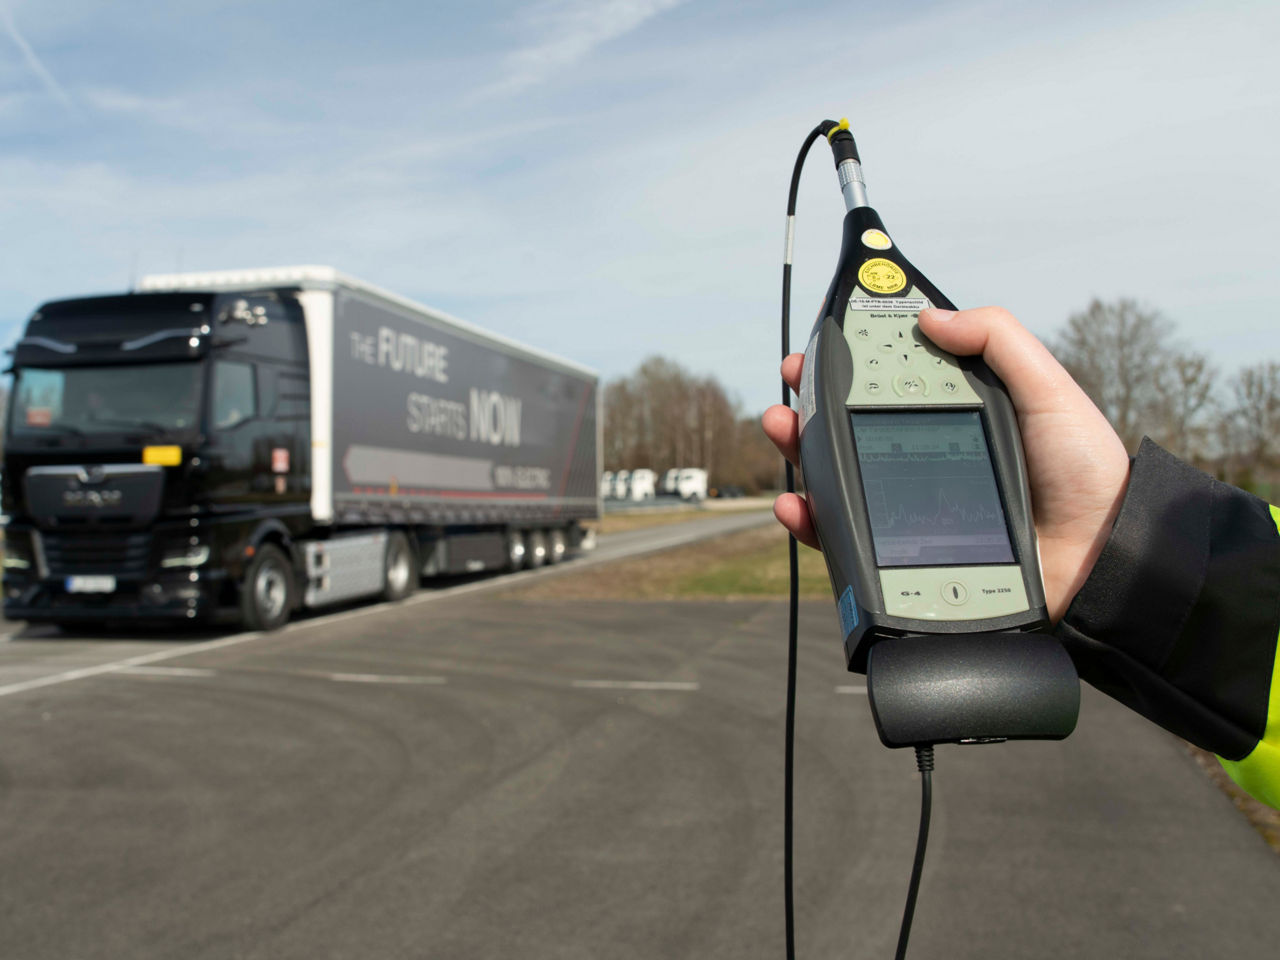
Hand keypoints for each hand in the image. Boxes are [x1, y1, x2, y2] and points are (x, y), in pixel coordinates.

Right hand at [762, 306, 1130, 621]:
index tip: (821, 342)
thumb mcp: (1048, 391)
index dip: (851, 357)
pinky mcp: (904, 549)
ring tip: (783, 430)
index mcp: (956, 410)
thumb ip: (998, 341)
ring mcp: (911, 502)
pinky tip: (799, 502)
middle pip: (850, 422)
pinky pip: (846, 534)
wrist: (1101, 558)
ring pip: (837, 473)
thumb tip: (930, 315)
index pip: (891, 377)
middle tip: (790, 385)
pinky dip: (814, 518)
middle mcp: (926, 452)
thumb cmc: (1086, 474)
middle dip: (810, 400)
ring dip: (800, 449)